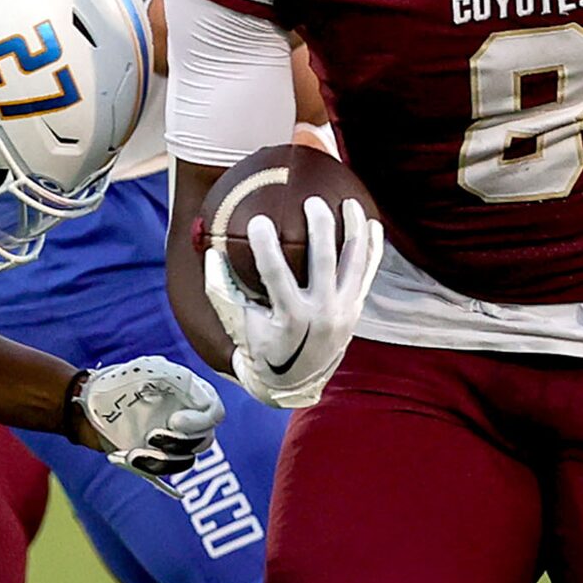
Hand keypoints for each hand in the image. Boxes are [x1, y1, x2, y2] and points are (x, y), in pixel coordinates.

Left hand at [70, 357, 224, 488]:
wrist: (86, 406)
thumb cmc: (116, 384)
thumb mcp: (146, 372)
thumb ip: (175, 380)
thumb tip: (199, 399)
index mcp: (190, 395)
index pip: (214, 412)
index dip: (200, 421)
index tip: (174, 421)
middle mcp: (187, 418)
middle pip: (204, 439)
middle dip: (180, 443)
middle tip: (152, 437)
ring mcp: (173, 440)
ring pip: (186, 459)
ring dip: (164, 459)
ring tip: (136, 453)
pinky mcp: (157, 456)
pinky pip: (165, 469)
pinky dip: (150, 465)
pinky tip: (130, 457)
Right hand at [203, 196, 382, 409]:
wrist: (294, 381)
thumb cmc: (259, 345)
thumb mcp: (237, 323)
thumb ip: (221, 288)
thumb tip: (210, 251)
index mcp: (290, 318)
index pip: (276, 275)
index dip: (266, 247)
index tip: (258, 221)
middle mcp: (322, 314)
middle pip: (324, 261)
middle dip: (320, 228)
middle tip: (312, 201)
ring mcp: (344, 312)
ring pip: (353, 263)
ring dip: (354, 230)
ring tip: (349, 202)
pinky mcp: (356, 309)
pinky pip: (367, 273)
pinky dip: (372, 248)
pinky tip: (372, 222)